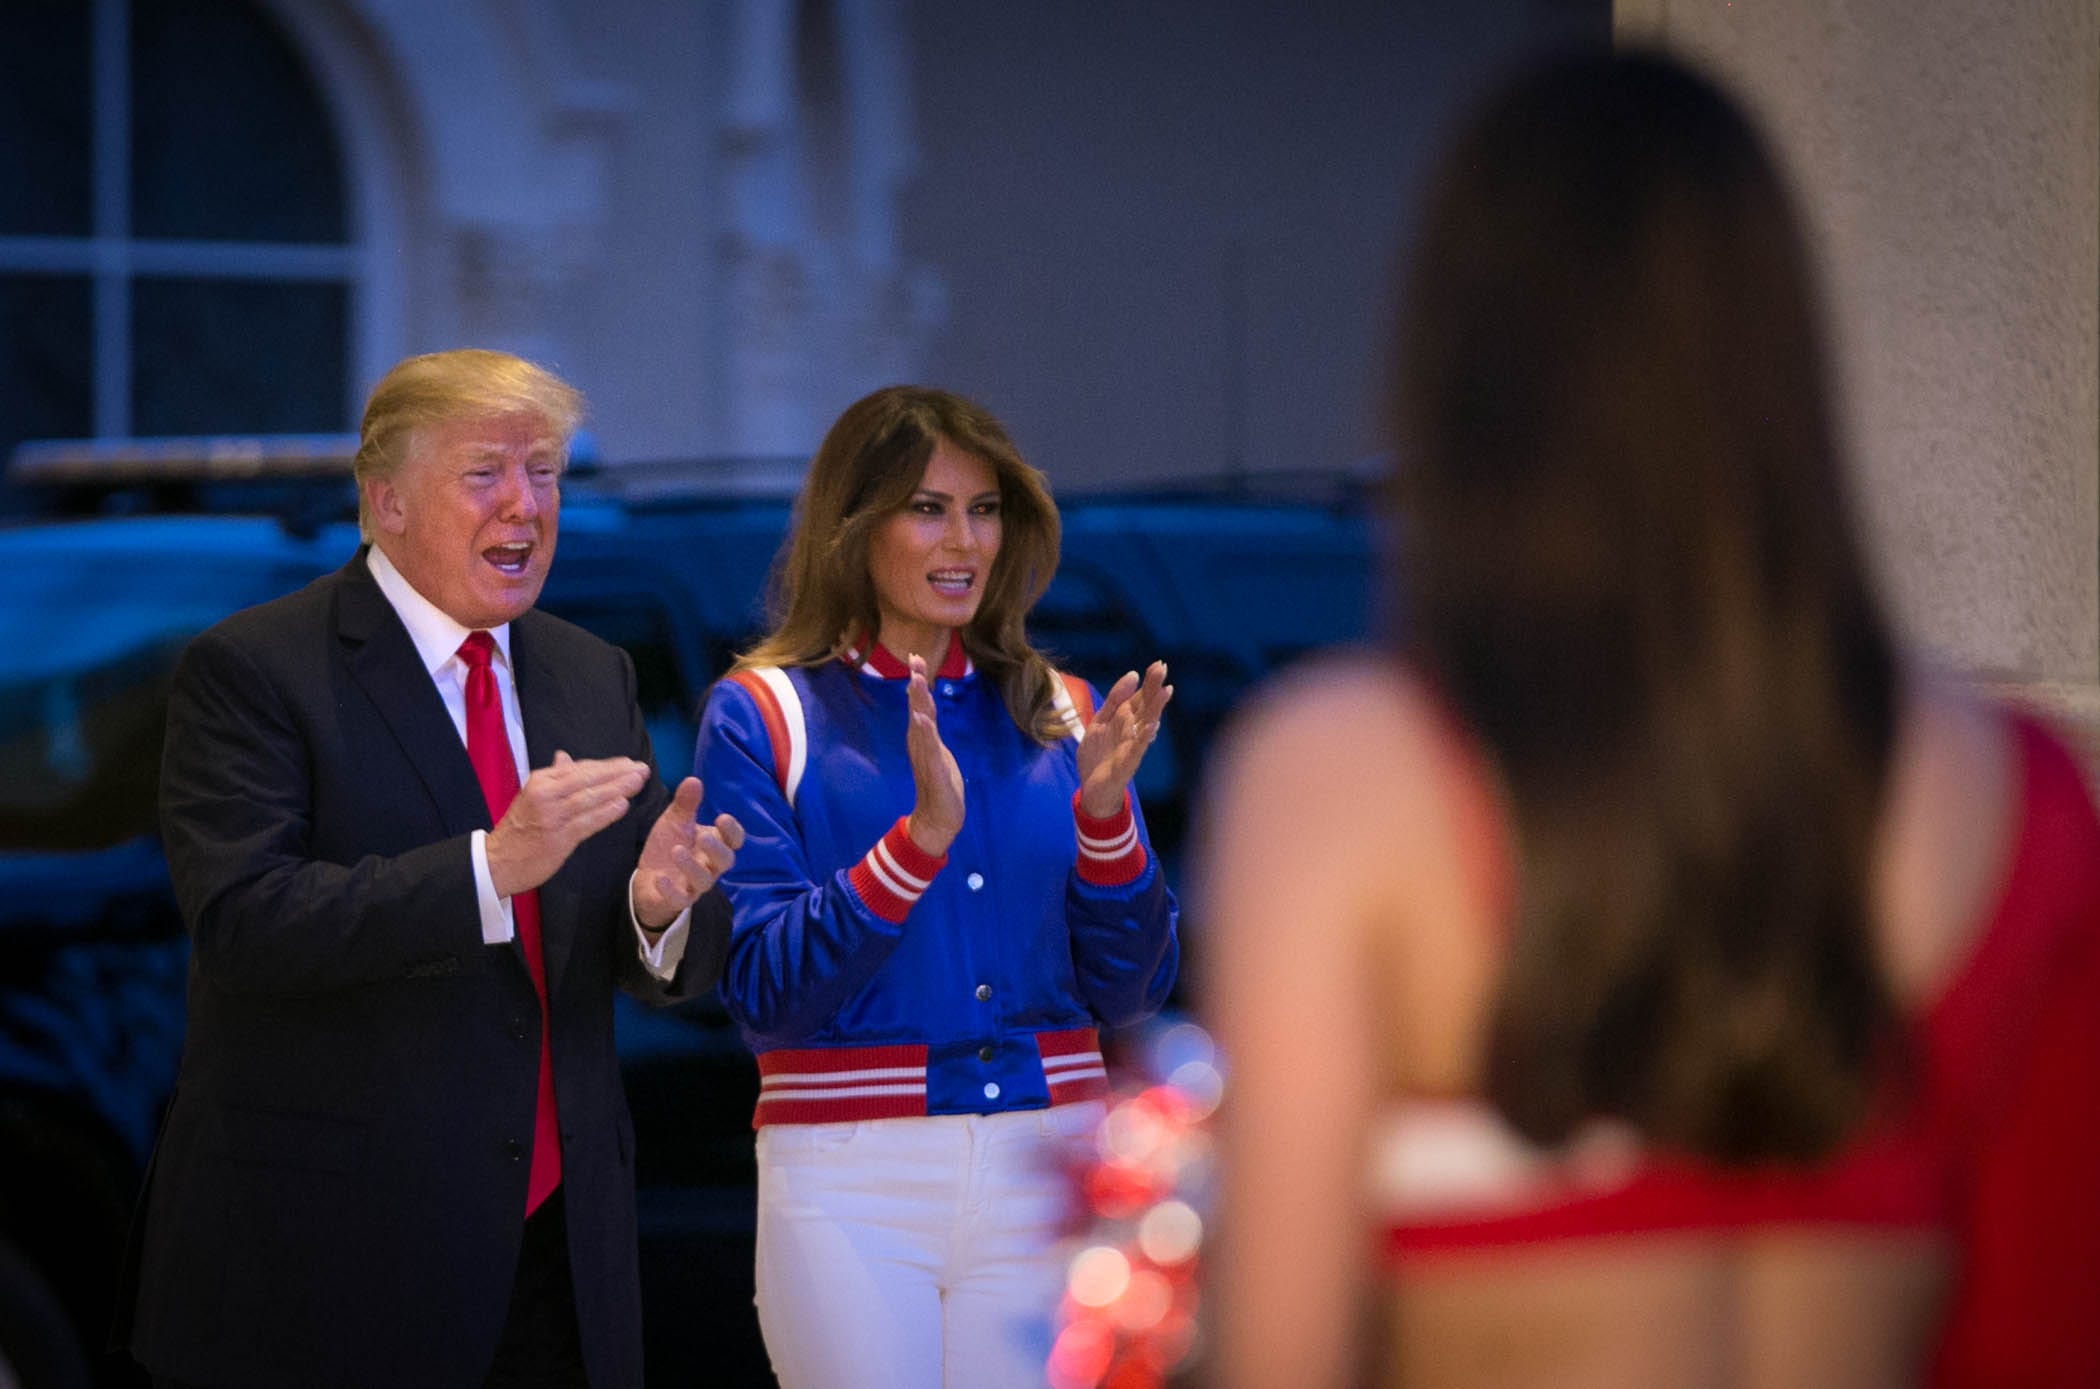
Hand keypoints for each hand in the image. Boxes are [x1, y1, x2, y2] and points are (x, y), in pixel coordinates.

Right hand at [486, 751, 650, 897]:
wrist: (498, 860)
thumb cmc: (520, 827)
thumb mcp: (531, 795)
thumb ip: (553, 777)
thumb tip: (564, 756)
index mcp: (540, 780)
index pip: (580, 768)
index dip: (607, 765)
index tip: (629, 763)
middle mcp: (546, 794)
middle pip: (588, 779)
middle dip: (618, 773)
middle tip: (642, 769)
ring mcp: (552, 817)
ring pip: (590, 798)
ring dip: (618, 789)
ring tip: (638, 782)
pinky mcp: (558, 839)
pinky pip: (587, 823)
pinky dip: (606, 813)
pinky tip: (623, 805)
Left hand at [633, 776, 744, 929]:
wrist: (648, 878)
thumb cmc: (669, 845)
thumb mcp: (674, 821)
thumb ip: (685, 804)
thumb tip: (694, 779)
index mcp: (714, 844)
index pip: (734, 840)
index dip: (732, 831)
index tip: (722, 818)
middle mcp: (710, 866)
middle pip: (725, 861)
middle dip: (716, 849)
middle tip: (703, 837)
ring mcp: (695, 885)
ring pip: (704, 880)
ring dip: (692, 866)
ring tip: (676, 850)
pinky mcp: (678, 899)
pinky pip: (680, 899)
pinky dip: (671, 890)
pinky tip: (660, 878)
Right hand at [902, 654, 964, 855]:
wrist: (937, 819)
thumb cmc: (939, 786)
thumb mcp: (937, 753)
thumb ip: (929, 733)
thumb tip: (923, 711)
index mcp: (922, 738)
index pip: (920, 704)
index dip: (918, 681)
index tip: (915, 657)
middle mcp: (920, 744)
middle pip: (918, 708)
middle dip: (917, 682)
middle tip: (913, 658)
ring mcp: (926, 757)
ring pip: (921, 724)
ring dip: (918, 702)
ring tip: (915, 680)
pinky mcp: (934, 771)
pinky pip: (929, 748)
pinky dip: (924, 732)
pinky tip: (920, 718)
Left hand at [1076, 661, 1173, 817]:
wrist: (1091, 789)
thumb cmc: (1097, 756)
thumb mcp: (1099, 721)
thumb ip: (1114, 699)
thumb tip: (1133, 674)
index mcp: (1125, 720)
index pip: (1140, 696)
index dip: (1149, 681)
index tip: (1158, 664)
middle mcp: (1132, 730)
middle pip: (1146, 705)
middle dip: (1154, 687)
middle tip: (1163, 667)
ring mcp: (1132, 746)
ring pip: (1147, 723)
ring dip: (1156, 707)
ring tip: (1166, 690)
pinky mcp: (1128, 762)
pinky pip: (1138, 748)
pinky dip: (1145, 737)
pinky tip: (1152, 725)